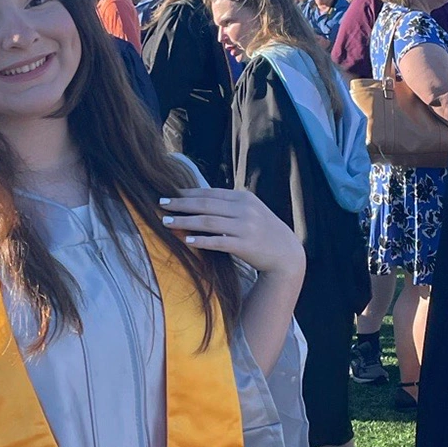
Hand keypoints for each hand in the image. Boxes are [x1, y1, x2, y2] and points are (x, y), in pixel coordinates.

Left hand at [159, 188, 304, 284]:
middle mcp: (244, 209)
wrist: (286, 253)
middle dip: (180, 204)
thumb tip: (198, 201)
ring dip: (184, 221)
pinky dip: (201, 240)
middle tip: (160, 204)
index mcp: (243, 198)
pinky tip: (187, 241)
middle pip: (205, 204)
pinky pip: (218, 242)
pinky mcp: (245, 245)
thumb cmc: (263, 232)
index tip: (168, 193)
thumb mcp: (250, 211)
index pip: (209, 193)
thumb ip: (229, 205)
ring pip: (208, 222)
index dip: (187, 193)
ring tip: (166, 222)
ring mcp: (245, 227)